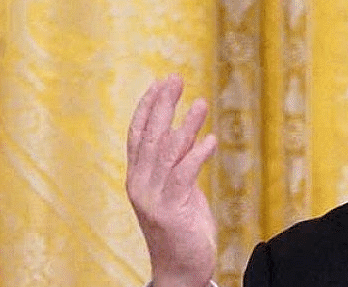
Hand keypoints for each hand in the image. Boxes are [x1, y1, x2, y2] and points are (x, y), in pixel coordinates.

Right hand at [126, 75, 217, 286]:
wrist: (180, 272)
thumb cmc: (181, 231)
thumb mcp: (178, 192)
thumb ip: (177, 166)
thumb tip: (187, 137)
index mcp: (137, 177)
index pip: (137, 134)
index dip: (147, 107)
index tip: (160, 83)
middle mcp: (139, 184)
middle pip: (149, 136)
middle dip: (162, 105)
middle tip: (175, 79)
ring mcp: (152, 198)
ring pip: (167, 152)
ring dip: (185, 124)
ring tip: (200, 103)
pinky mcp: (170, 211)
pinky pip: (183, 175)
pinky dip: (196, 155)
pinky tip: (210, 140)